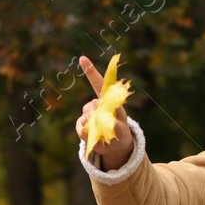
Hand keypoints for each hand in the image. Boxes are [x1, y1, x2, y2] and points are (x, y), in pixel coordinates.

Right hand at [75, 55, 133, 170]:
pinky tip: (93, 137)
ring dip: (93, 127)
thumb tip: (109, 123)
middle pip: (91, 105)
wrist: (114, 145)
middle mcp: (97, 104)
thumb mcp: (123, 131)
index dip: (90, 71)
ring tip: (103, 134)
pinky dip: (85, 135)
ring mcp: (88, 114)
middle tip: (104, 126)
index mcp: (108, 100)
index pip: (99, 83)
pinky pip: (80, 128)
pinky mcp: (82, 125)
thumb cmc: (121, 134)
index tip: (82, 58)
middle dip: (95, 117)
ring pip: (85, 117)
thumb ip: (118, 127)